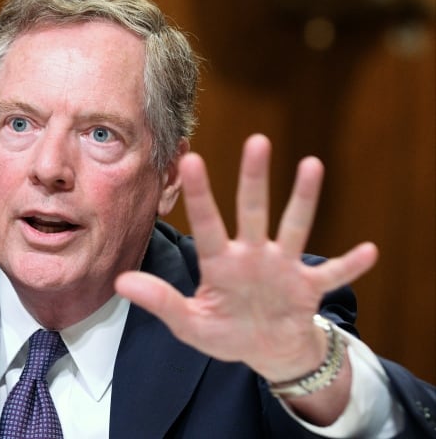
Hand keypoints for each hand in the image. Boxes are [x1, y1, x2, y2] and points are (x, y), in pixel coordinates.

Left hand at [115, 134, 376, 381]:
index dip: (200, 194)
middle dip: (254, 178)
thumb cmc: (225, 332)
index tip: (191, 160)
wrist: (266, 349)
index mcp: (221, 263)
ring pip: (294, 227)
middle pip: (253, 211)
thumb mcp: (189, 323)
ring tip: (311, 165)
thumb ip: (161, 301)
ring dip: (302, 199)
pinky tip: (370, 251)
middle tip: (257, 141)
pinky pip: (333, 275)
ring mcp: (283, 268)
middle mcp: (253, 256)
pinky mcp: (308, 288)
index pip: (207, 223)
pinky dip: (350, 266)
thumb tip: (120, 282)